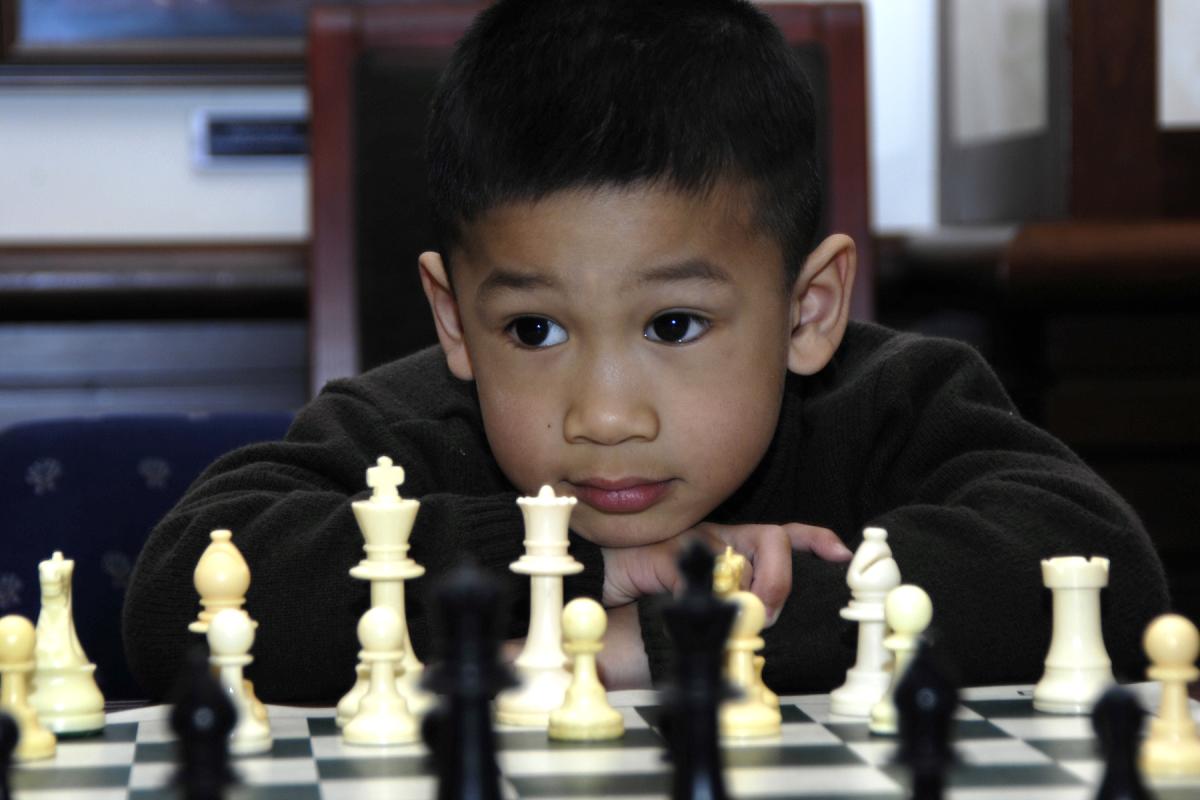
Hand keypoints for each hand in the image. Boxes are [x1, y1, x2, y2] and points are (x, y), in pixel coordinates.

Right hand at [601, 522, 851, 623]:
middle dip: (780, 578)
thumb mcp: (709, 602)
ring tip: (733, 613)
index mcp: (737, 547)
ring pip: (742, 552)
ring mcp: (696, 539)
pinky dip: (699, 595)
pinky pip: (698, 570)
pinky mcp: (668, 549)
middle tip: (767, 612)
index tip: (841, 553)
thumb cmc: (660, 592)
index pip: (785, 535)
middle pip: (772, 538)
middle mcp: (722, 538)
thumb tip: (762, 622)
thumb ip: (737, 607)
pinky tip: (687, 606)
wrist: (608, 581)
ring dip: (748, 588)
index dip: (816, 539)